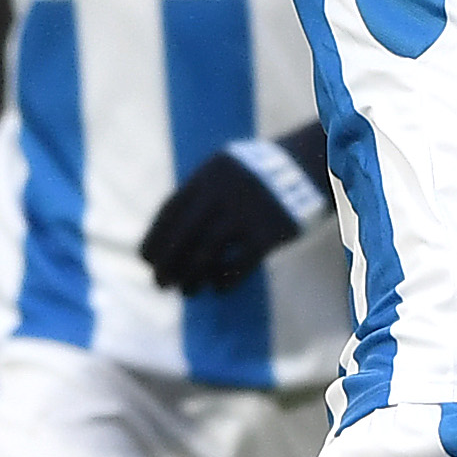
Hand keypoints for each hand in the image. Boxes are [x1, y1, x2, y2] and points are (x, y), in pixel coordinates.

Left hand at [141, 133, 327, 294]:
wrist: (311, 165)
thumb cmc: (262, 172)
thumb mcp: (227, 168)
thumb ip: (201, 192)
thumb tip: (171, 230)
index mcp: (208, 175)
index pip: (170, 211)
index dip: (155, 238)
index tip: (146, 259)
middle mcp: (222, 194)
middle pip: (184, 236)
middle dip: (167, 263)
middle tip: (159, 283)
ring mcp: (245, 214)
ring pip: (207, 254)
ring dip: (191, 277)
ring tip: (185, 291)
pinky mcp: (268, 234)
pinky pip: (239, 265)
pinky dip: (224, 280)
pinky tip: (217, 289)